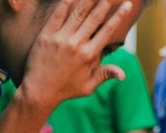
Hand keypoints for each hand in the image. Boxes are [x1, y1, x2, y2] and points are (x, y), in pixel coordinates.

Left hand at [18, 0, 139, 111]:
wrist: (39, 91)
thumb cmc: (66, 89)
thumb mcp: (89, 86)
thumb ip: (105, 75)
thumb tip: (123, 74)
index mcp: (89, 55)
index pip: (107, 31)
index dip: (118, 16)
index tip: (126, 5)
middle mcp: (76, 44)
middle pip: (94, 17)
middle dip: (105, 2)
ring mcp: (61, 37)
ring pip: (77, 13)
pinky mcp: (47, 34)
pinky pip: (58, 14)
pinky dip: (65, 3)